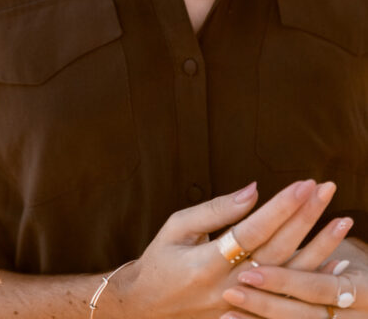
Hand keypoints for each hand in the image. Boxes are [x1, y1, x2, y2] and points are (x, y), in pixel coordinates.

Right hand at [111, 180, 343, 318]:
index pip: (254, 230)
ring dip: (320, 247)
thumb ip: (217, 210)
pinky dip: (313, 279)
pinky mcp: (252, 314)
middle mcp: (231, 286)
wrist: (148, 307)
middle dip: (306, 217)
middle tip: (327, 189)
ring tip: (341, 221)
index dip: (281, 207)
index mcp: (208, 262)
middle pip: (279, 249)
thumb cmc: (161, 259)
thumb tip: (253, 190)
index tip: (303, 183)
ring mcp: (244, 304)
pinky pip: (290, 297)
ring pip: (290, 276)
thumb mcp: (178, 226)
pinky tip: (335, 263)